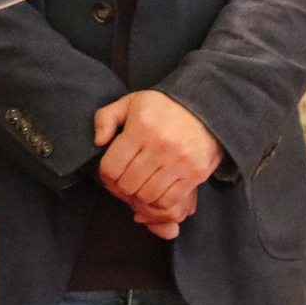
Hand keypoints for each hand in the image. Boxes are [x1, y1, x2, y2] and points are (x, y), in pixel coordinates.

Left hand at [94, 89, 221, 239]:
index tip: (110, 174)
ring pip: (147, 196)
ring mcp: (179, 162)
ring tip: (140, 188)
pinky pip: (169, 200)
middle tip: (125, 183)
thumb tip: (98, 142)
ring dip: (139, 196)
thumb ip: (106, 118)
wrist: (206, 109)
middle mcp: (160, 146)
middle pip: (128, 184)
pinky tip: (156, 192)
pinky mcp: (194, 174)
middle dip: (121, 187)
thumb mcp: (130, 102)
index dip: (106, 175)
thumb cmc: (163, 108)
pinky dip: (158, 202)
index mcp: (141, 127)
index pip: (111, 167)